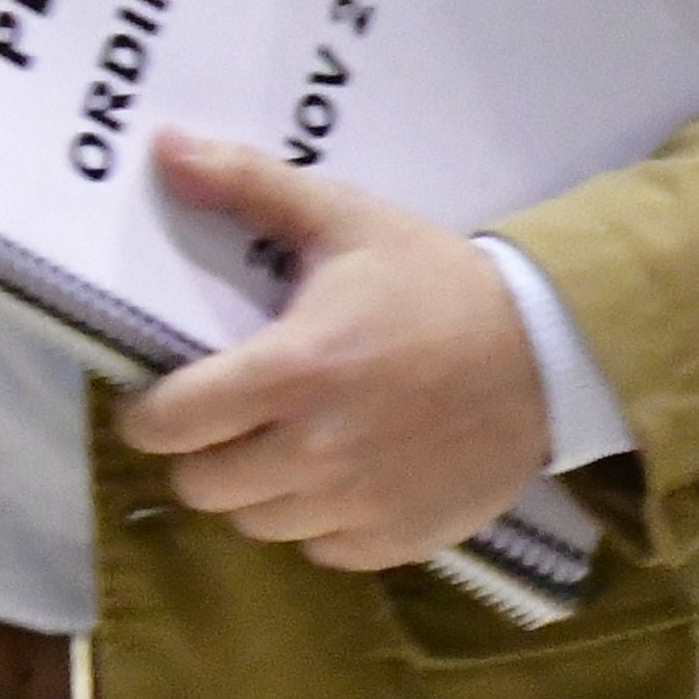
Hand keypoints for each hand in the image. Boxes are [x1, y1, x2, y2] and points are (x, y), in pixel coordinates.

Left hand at [120, 138, 557, 571]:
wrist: (550, 352)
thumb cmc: (437, 284)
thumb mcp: (347, 219)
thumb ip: (250, 185)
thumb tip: (161, 147)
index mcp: (292, 371)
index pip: (169, 425)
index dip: (148, 415)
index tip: (162, 400)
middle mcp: (314, 452)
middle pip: (200, 488)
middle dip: (200, 454)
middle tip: (230, 420)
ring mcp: (356, 505)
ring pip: (256, 525)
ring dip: (258, 490)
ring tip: (288, 446)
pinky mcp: (396, 541)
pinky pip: (320, 550)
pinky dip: (319, 522)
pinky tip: (344, 476)